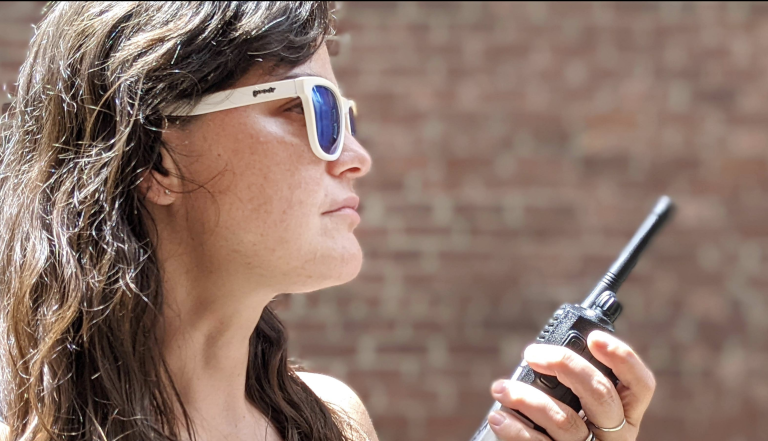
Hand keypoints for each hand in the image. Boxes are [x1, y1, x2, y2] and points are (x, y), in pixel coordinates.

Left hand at [486, 331, 655, 440]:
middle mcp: (614, 437)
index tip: (593, 338)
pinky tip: (499, 418)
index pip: (640, 384)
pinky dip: (515, 429)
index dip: (623, 358)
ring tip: (500, 389)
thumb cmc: (555, 427)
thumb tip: (545, 352)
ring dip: (526, 398)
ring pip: (564, 421)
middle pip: (601, 395)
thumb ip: (572, 382)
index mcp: (623, 415)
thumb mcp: (576, 405)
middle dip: (565, 365)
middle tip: (532, 353)